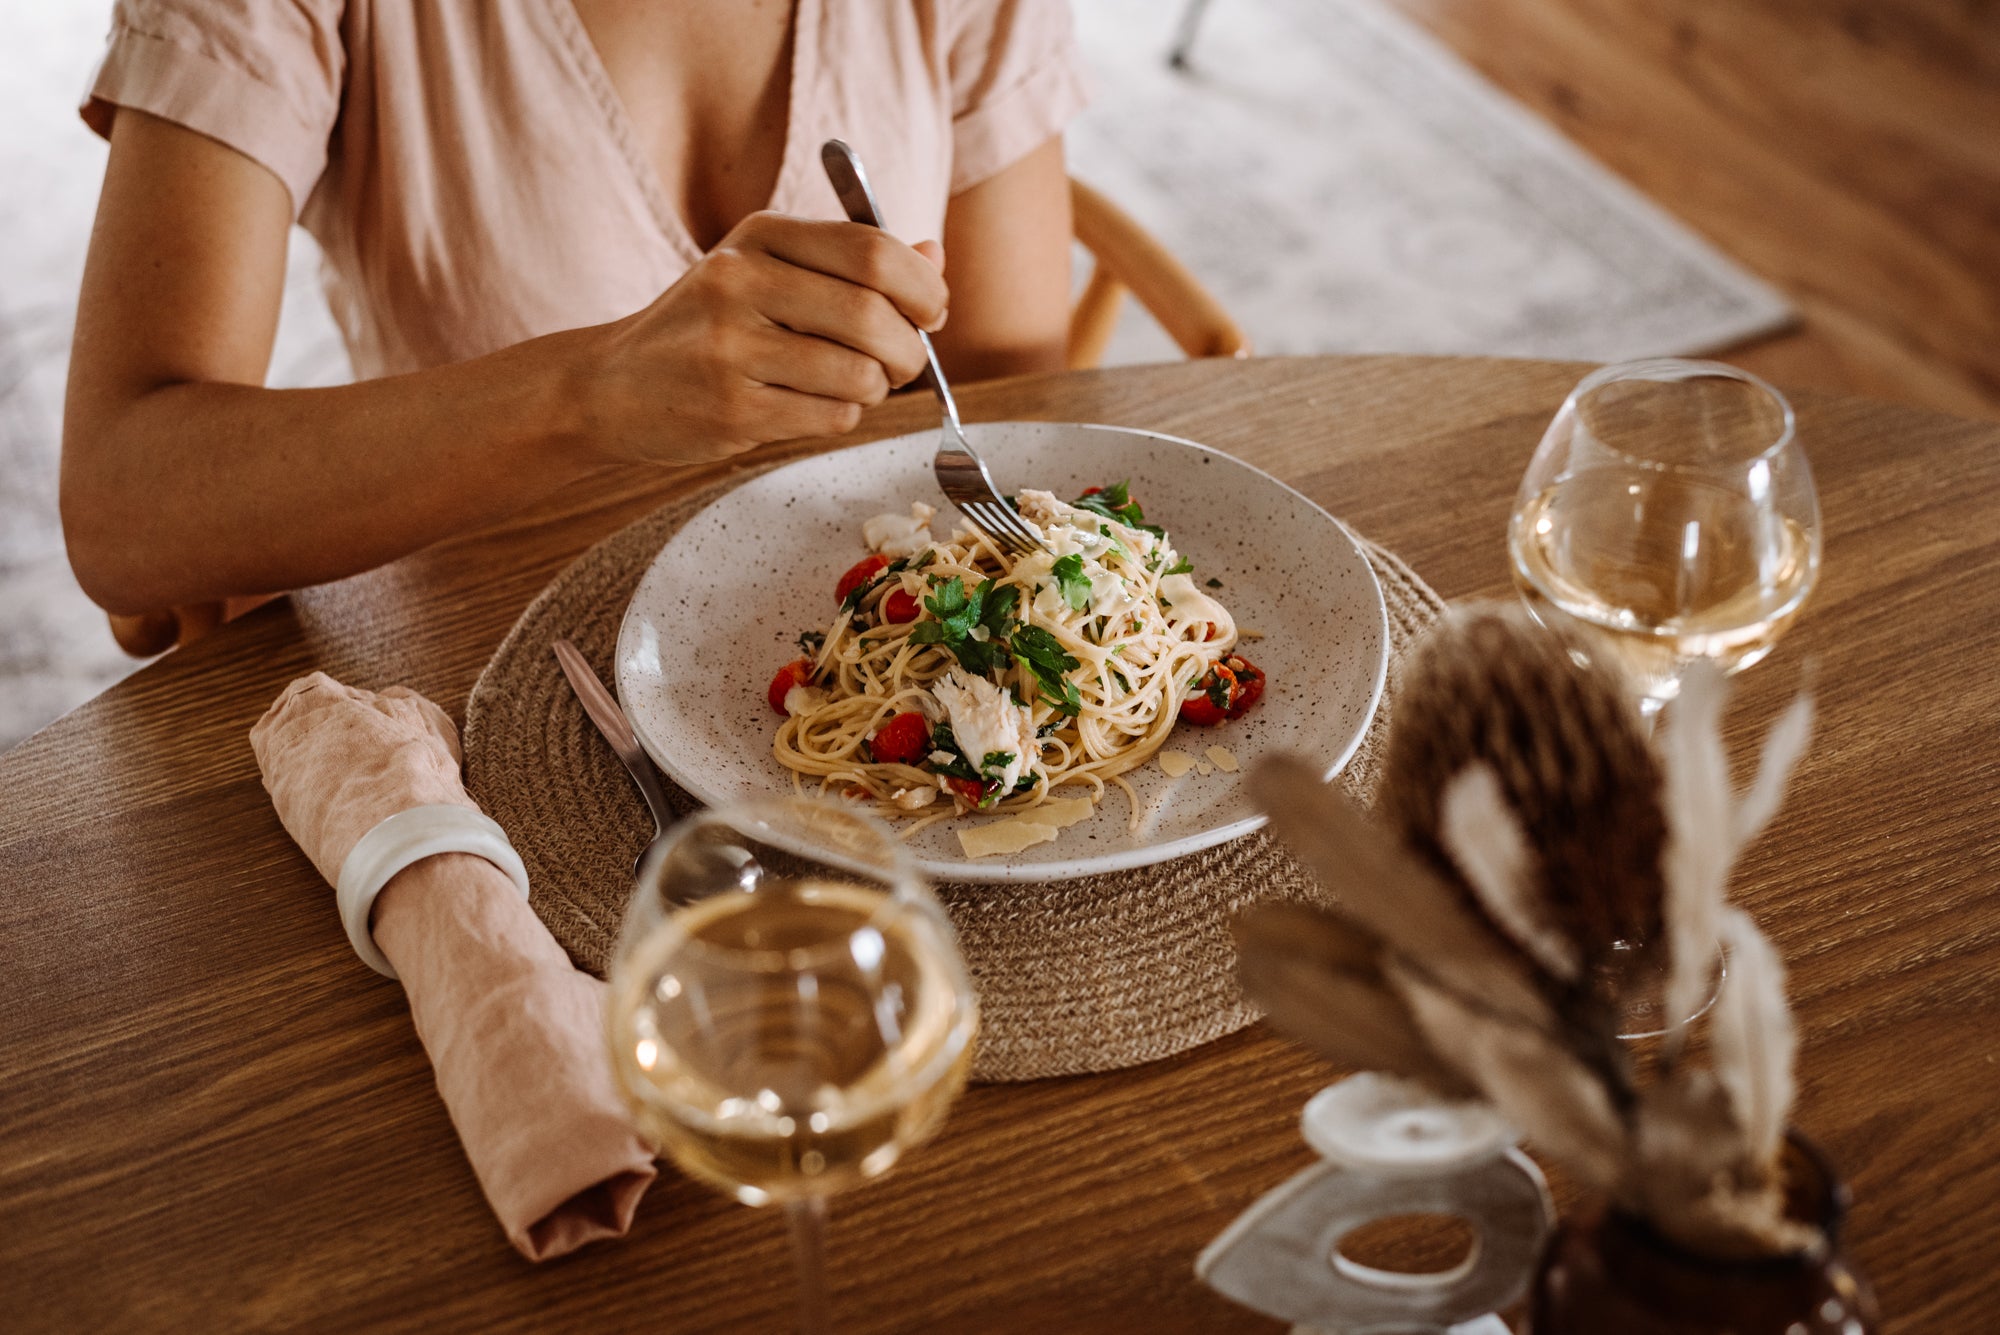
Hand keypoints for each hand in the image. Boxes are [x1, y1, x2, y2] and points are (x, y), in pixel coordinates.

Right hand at [581, 212, 948, 464]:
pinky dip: (842, 416)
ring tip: (851, 385)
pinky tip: (811, 405)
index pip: (872, 251)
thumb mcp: (768, 271)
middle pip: (873, 316)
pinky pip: (832, 417)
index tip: (931, 311)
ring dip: (876, 389)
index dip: (923, 287)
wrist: (613, 386)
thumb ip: (852, 263)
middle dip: (910, 350)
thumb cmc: (708, 327)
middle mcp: (740, 282)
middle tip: (904, 363)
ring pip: (860, 375)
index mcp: (759, 237)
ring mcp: (730, 349)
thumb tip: (935, 256)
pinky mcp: (731, 411)